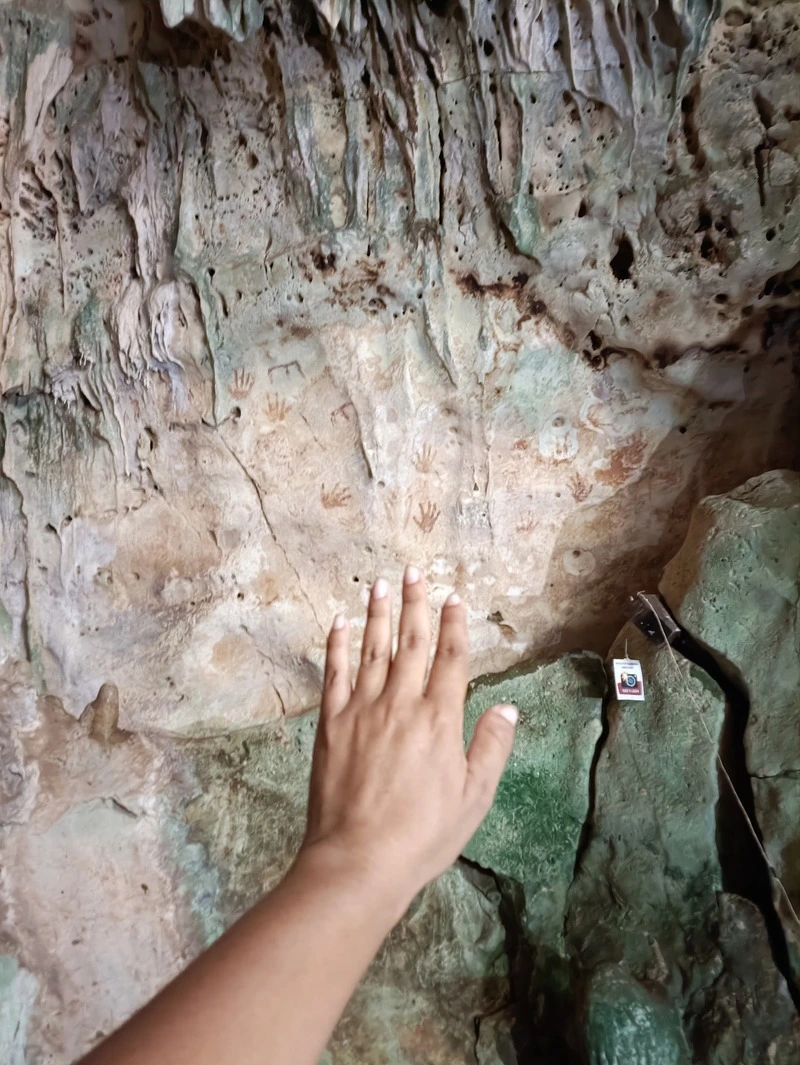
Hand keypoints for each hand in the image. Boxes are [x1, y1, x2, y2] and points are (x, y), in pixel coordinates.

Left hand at [299, 566, 517, 916]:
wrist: (359, 859)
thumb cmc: (423, 834)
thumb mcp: (473, 797)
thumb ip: (491, 748)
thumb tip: (508, 708)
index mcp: (440, 719)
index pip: (451, 658)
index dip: (454, 624)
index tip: (454, 597)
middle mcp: (402, 703)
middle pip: (411, 642)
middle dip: (415, 604)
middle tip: (415, 571)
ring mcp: (362, 710)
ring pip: (373, 649)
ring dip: (378, 613)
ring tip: (381, 583)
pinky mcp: (331, 723)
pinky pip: (335, 674)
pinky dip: (338, 646)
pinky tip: (341, 623)